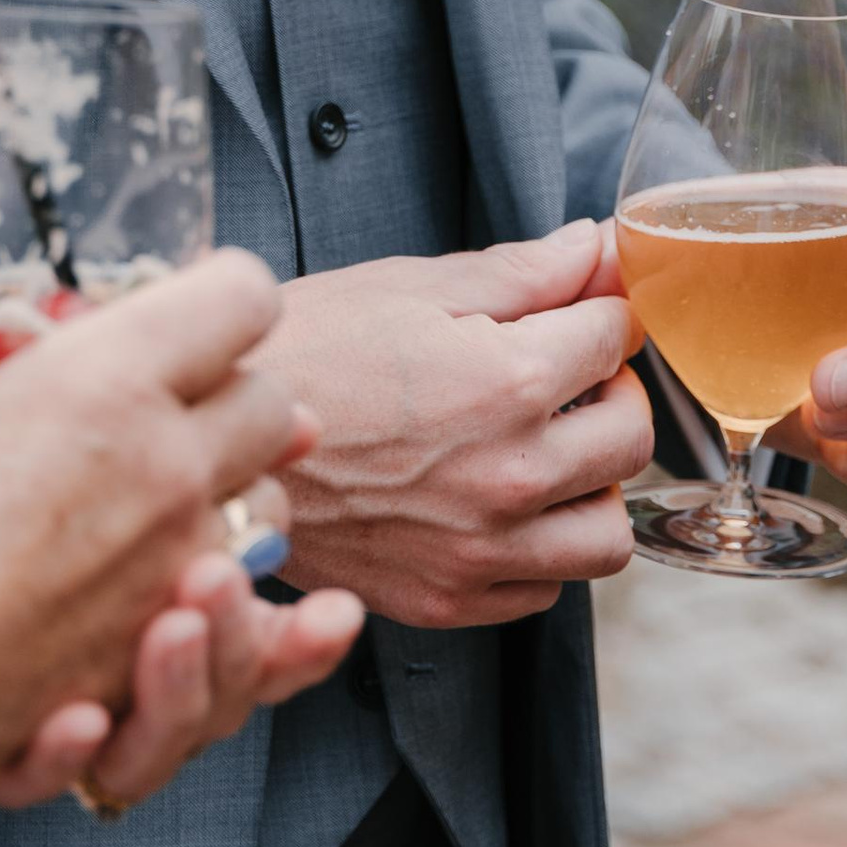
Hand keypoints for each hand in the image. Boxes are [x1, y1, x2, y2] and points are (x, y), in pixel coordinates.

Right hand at [0, 251, 307, 846]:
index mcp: (106, 382)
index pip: (241, 298)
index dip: (221, 291)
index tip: (188, 308)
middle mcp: (169, 465)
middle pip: (276, 405)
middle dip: (236, 394)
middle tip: (175, 403)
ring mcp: (181, 563)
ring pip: (275, 511)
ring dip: (239, 497)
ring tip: (171, 500)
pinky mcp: (174, 644)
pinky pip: (248, 612)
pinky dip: (225, 595)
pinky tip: (175, 589)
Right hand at [262, 219, 648, 627]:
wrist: (214, 440)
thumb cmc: (303, 350)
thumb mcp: (409, 286)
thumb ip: (524, 272)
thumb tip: (600, 246)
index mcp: (507, 383)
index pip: (614, 338)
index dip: (600, 311)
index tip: (581, 311)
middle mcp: (510, 478)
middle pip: (632, 437)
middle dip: (611, 391)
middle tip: (567, 374)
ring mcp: (481, 551)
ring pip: (606, 534)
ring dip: (593, 485)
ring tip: (547, 451)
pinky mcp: (448, 600)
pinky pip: (545, 588)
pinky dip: (542, 548)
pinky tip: (500, 505)